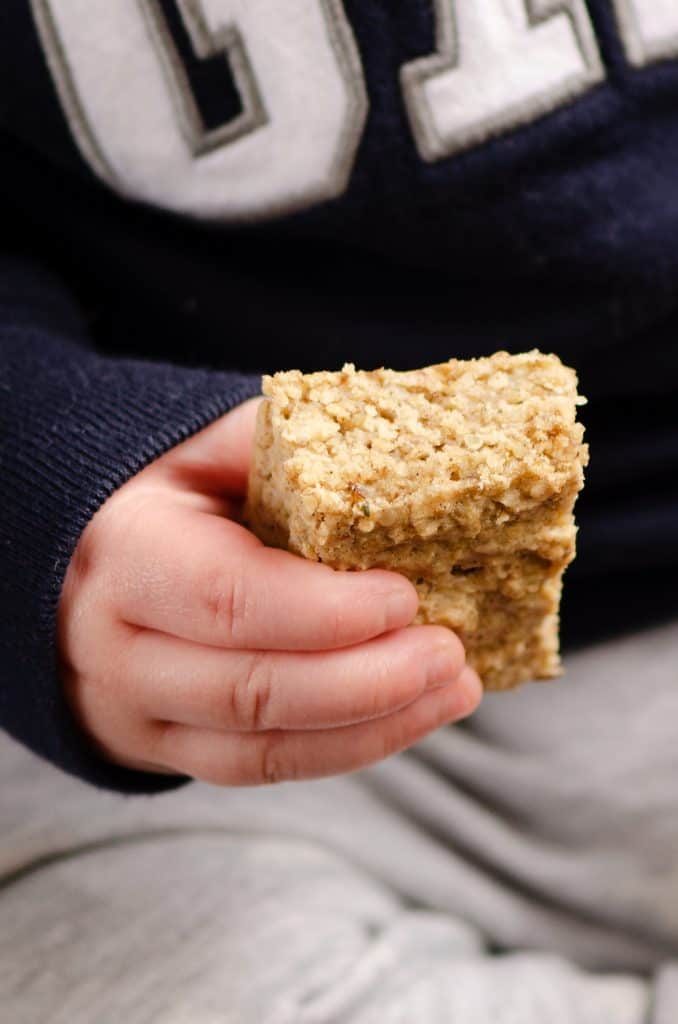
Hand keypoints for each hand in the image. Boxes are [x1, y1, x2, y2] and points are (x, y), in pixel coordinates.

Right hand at [57, 398, 481, 784]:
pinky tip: (412, 716)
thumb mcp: (210, 451)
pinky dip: (349, 749)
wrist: (98, 573)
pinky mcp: (176, 752)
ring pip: (262, 749)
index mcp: (129, 551)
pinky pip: (267, 768)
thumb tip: (390, 457)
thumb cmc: (176, 501)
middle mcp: (120, 647)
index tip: (404, 598)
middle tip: (447, 653)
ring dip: (373, 725)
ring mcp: (141, 714)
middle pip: (248, 689)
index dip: (322, 611)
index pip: (224, 596)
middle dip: (364, 681)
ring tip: (453, 689)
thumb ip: (282, 447)